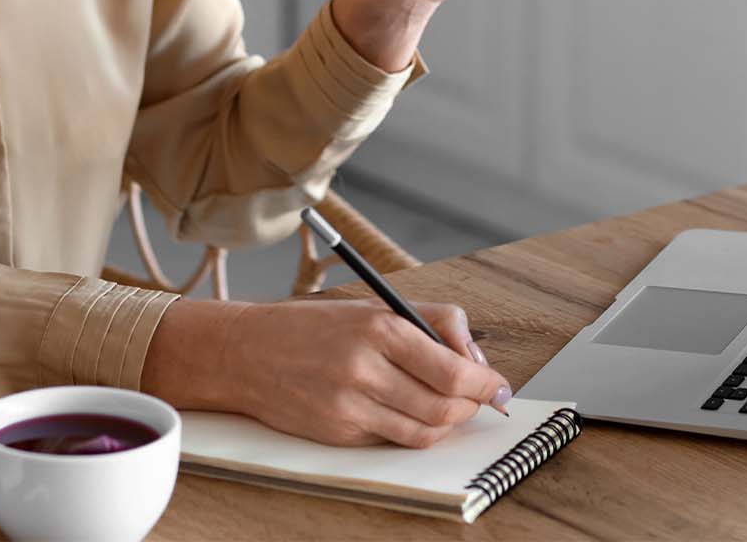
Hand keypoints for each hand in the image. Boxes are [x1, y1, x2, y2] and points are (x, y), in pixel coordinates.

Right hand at [142, 297, 511, 447]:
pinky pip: (392, 440)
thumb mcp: (373, 307)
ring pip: (423, 431)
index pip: (453, 368)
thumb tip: (475, 356)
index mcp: (379, 328)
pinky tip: (409, 412)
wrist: (246, 352)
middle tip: (480, 399)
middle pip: (444, 407)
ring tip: (450, 408)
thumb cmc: (312, 327)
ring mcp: (349, 407)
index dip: (486, 384)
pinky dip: (411, 430)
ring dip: (447, 423)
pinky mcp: (338, 433)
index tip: (500, 386)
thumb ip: (431, 323)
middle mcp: (365, 369)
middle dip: (472, 407)